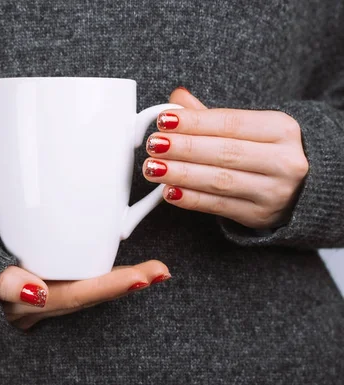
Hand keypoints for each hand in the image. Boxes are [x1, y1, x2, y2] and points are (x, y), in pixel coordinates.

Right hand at [0, 261, 169, 330]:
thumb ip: (7, 286)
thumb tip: (37, 293)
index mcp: (30, 305)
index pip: (77, 295)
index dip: (110, 287)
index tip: (141, 278)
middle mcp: (41, 307)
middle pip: (91, 297)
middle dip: (127, 285)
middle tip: (160, 270)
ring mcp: (44, 301)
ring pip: (89, 293)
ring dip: (121, 282)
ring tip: (153, 271)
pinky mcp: (45, 289)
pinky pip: (79, 287)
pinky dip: (103, 279)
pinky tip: (123, 272)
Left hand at [143, 88, 308, 228]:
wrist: (303, 189)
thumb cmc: (266, 152)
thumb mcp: (249, 128)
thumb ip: (210, 116)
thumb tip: (176, 98)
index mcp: (281, 129)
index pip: (231, 123)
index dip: (194, 122)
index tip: (164, 120)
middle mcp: (284, 160)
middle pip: (224, 152)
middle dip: (183, 148)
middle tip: (154, 144)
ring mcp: (274, 191)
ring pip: (219, 180)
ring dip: (181, 174)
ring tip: (153, 167)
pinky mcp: (259, 215)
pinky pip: (218, 206)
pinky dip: (190, 199)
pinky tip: (169, 191)